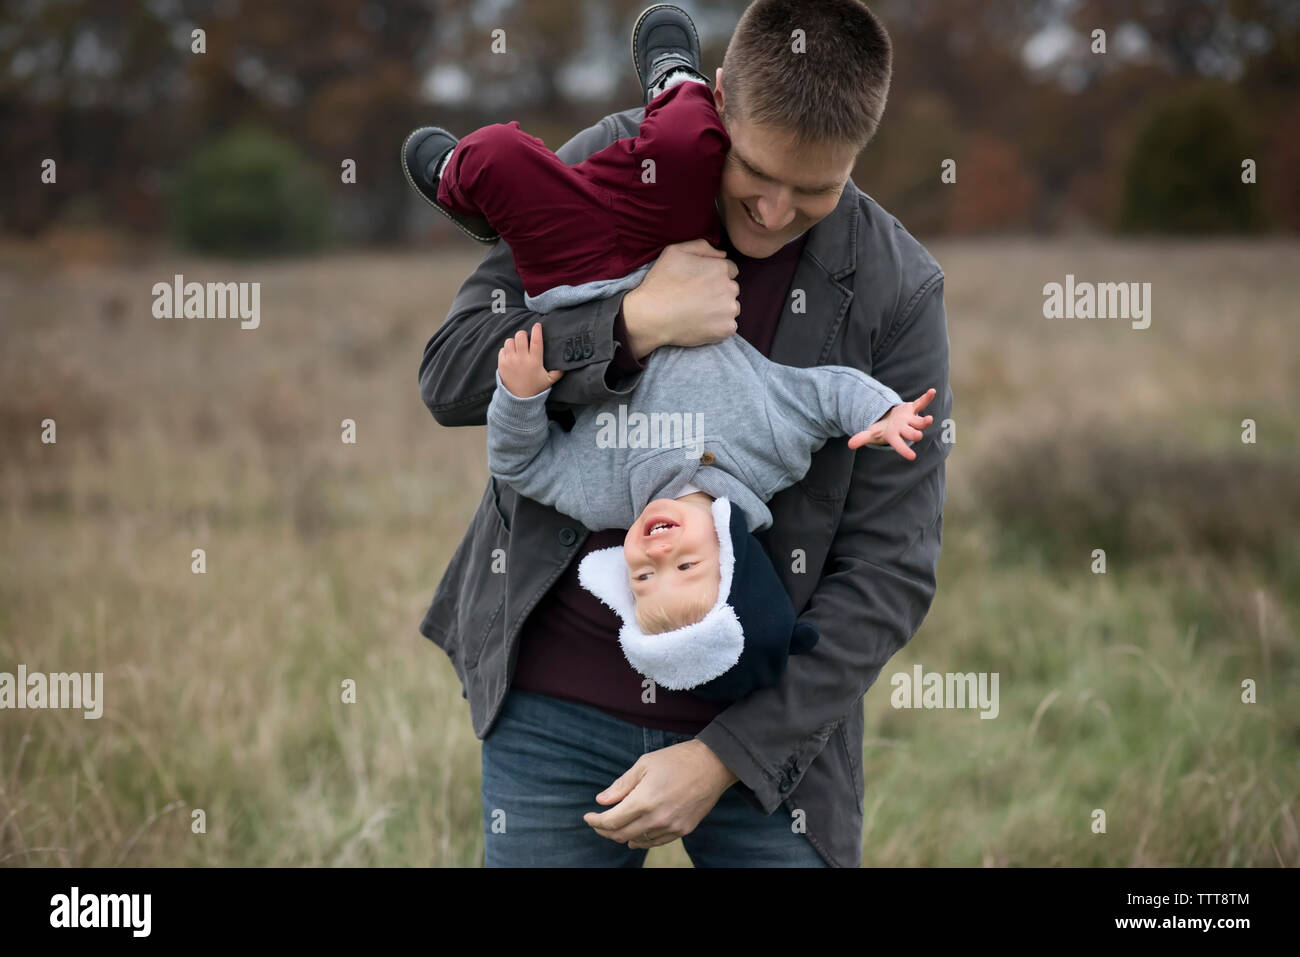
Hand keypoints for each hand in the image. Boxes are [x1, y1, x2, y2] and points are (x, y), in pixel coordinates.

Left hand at [497, 322, 563, 397]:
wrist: (518, 400)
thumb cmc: (535, 389)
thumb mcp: (549, 381)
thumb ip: (558, 371)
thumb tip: (566, 364)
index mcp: (535, 361)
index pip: (536, 340)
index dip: (537, 330)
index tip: (538, 325)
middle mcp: (522, 358)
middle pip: (520, 336)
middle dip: (524, 334)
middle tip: (526, 339)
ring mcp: (510, 360)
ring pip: (510, 341)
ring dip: (514, 342)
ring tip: (518, 347)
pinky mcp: (501, 364)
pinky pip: (502, 349)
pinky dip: (506, 349)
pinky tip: (511, 355)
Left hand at [583, 739, 738, 848]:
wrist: (713, 765)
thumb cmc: (676, 759)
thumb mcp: (644, 764)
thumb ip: (621, 785)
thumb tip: (601, 801)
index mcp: (644, 800)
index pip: (611, 821)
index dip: (595, 821)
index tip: (588, 816)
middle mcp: (656, 818)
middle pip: (621, 834)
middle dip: (604, 830)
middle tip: (598, 822)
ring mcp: (671, 827)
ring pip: (637, 840)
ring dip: (622, 835)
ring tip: (615, 826)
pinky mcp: (683, 830)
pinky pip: (655, 841)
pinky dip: (641, 839)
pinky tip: (635, 835)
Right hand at [621, 239, 739, 358]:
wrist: (651, 316)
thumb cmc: (661, 282)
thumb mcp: (675, 251)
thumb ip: (702, 246)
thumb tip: (722, 254)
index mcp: (720, 268)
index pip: (730, 270)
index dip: (714, 276)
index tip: (701, 284)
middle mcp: (729, 287)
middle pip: (731, 289)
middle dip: (719, 292)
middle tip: (697, 298)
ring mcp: (729, 309)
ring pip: (731, 307)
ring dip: (720, 309)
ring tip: (698, 312)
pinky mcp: (727, 328)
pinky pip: (729, 326)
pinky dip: (718, 326)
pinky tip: (701, 323)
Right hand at [847, 387, 936, 459]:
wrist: (895, 422)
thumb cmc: (884, 430)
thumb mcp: (872, 433)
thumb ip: (862, 438)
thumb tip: (850, 445)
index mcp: (895, 436)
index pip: (899, 445)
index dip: (904, 450)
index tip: (912, 457)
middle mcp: (906, 429)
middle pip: (912, 433)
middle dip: (914, 434)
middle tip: (918, 436)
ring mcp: (911, 419)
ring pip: (920, 421)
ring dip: (925, 421)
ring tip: (929, 419)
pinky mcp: (914, 408)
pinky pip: (921, 403)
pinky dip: (926, 398)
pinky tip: (932, 392)